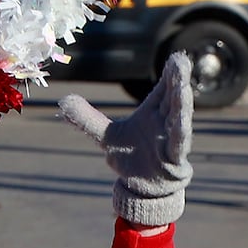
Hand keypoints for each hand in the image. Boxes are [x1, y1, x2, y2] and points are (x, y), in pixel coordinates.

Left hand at [58, 52, 193, 226]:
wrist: (143, 189)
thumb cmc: (131, 157)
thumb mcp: (106, 137)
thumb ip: (86, 119)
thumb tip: (63, 101)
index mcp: (153, 112)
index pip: (164, 89)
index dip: (169, 74)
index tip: (175, 58)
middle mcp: (165, 122)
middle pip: (173, 98)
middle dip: (177, 80)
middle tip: (181, 61)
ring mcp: (171, 139)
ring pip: (178, 117)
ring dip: (182, 101)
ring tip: (184, 85)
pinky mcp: (173, 158)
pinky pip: (178, 143)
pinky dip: (180, 131)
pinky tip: (182, 119)